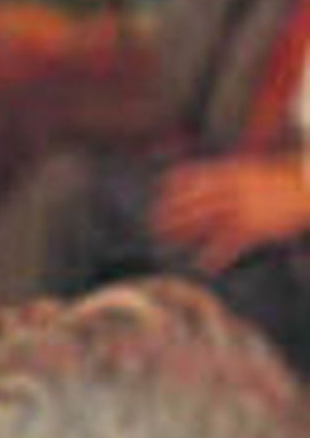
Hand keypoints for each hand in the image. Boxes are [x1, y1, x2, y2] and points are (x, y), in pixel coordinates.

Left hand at [154, 153, 309, 270]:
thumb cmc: (284, 182)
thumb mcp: (256, 172)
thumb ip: (234, 176)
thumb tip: (217, 179)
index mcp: (234, 172)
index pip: (199, 174)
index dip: (177, 181)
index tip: (160, 188)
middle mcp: (234, 188)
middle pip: (195, 200)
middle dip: (172, 211)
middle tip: (154, 222)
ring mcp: (242, 208)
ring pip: (205, 221)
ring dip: (183, 232)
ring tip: (165, 240)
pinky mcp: (254, 228)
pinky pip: (228, 244)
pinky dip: (214, 256)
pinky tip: (203, 265)